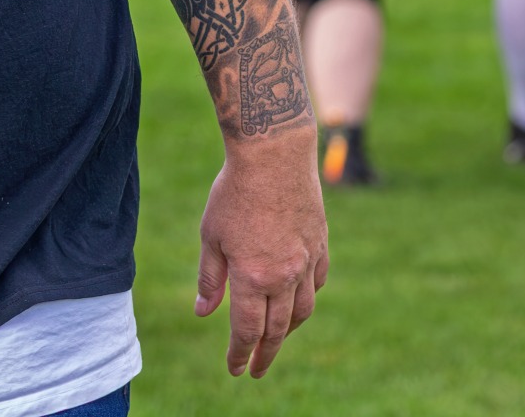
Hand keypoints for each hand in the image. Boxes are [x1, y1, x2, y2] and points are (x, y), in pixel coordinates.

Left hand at [196, 132, 328, 378]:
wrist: (274, 154)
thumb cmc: (234, 192)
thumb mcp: (211, 235)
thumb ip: (210, 278)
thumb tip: (204, 312)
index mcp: (253, 278)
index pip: (248, 331)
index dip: (240, 353)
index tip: (235, 369)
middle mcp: (285, 276)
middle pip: (277, 329)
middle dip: (265, 353)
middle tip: (256, 370)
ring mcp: (307, 261)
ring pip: (302, 310)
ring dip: (287, 330)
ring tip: (276, 339)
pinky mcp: (321, 244)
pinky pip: (318, 282)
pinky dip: (307, 297)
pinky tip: (298, 299)